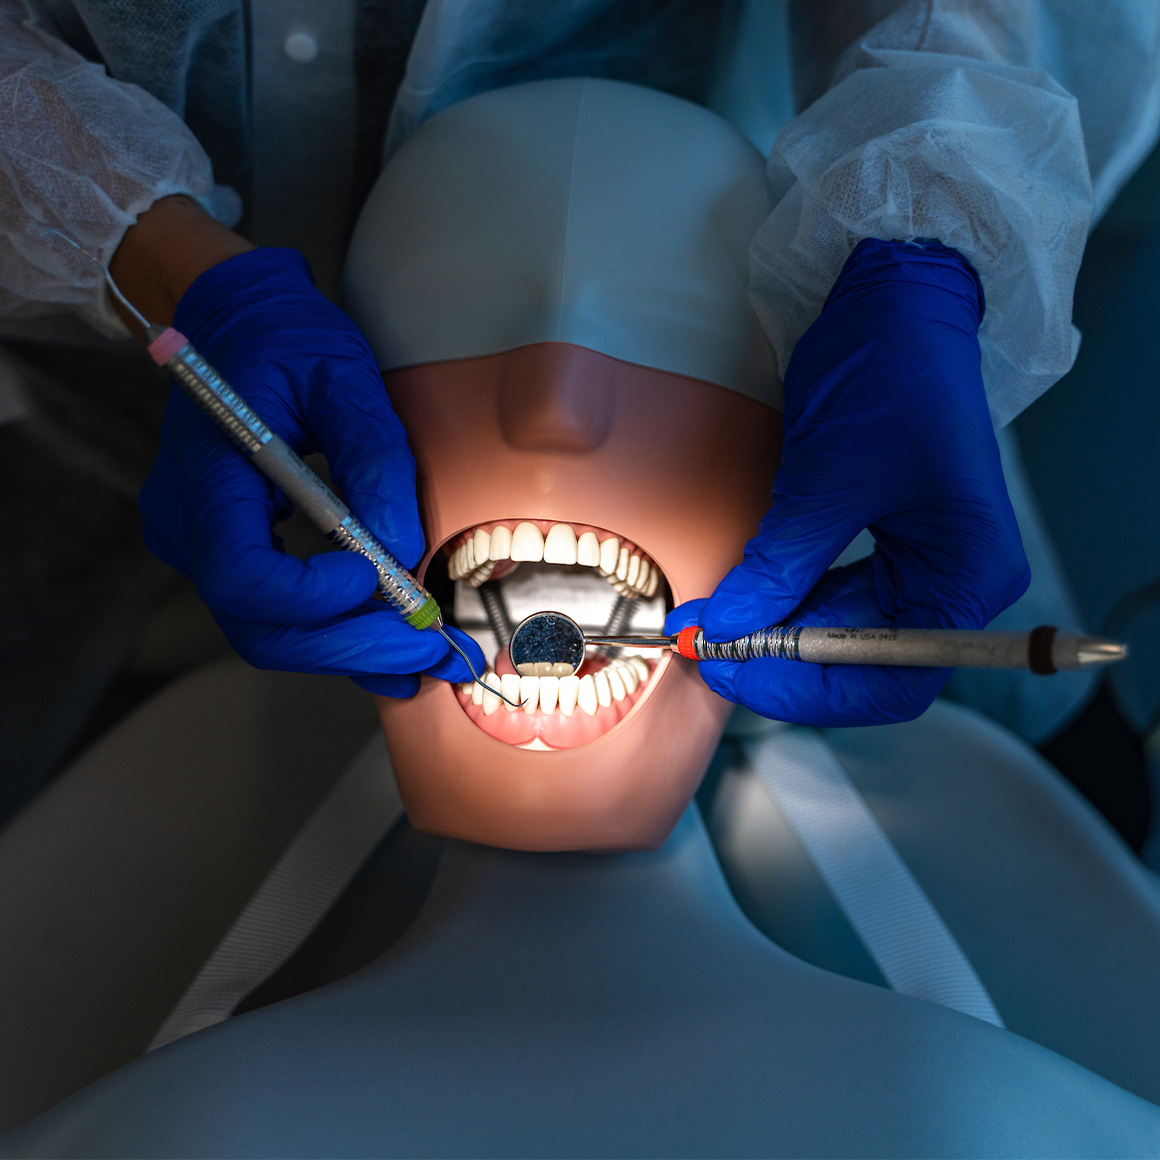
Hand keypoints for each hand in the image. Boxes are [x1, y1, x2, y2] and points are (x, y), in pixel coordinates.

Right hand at [137, 244, 481, 695]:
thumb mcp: (343, 377)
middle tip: (430, 652)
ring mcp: (202, 545)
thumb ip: (373, 458)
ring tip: (424, 660)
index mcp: (206, 475)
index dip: (310, 594)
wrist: (238, 321)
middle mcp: (189, 525)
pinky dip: (336, 635)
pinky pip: (277, 613)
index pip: (241, 572)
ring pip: (270, 632)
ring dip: (351, 652)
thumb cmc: (285, 339)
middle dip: (352, 646)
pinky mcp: (232, 552)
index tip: (375, 576)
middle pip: (260, 623)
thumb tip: (402, 546)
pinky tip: (390, 650)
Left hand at [668, 239, 1028, 725]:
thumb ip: (778, 565)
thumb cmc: (887, 377)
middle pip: (865, 663)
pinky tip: (742, 600)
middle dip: (781, 661)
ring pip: (841, 633)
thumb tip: (721, 626)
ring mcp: (920, 565)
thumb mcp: (827, 480)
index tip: (731, 669)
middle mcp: (953, 583)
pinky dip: (785, 604)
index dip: (807, 686)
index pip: (894, 677)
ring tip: (712, 624)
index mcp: (967, 575)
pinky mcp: (884, 544)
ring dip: (776, 635)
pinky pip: (832, 596)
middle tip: (704, 647)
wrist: (896, 304)